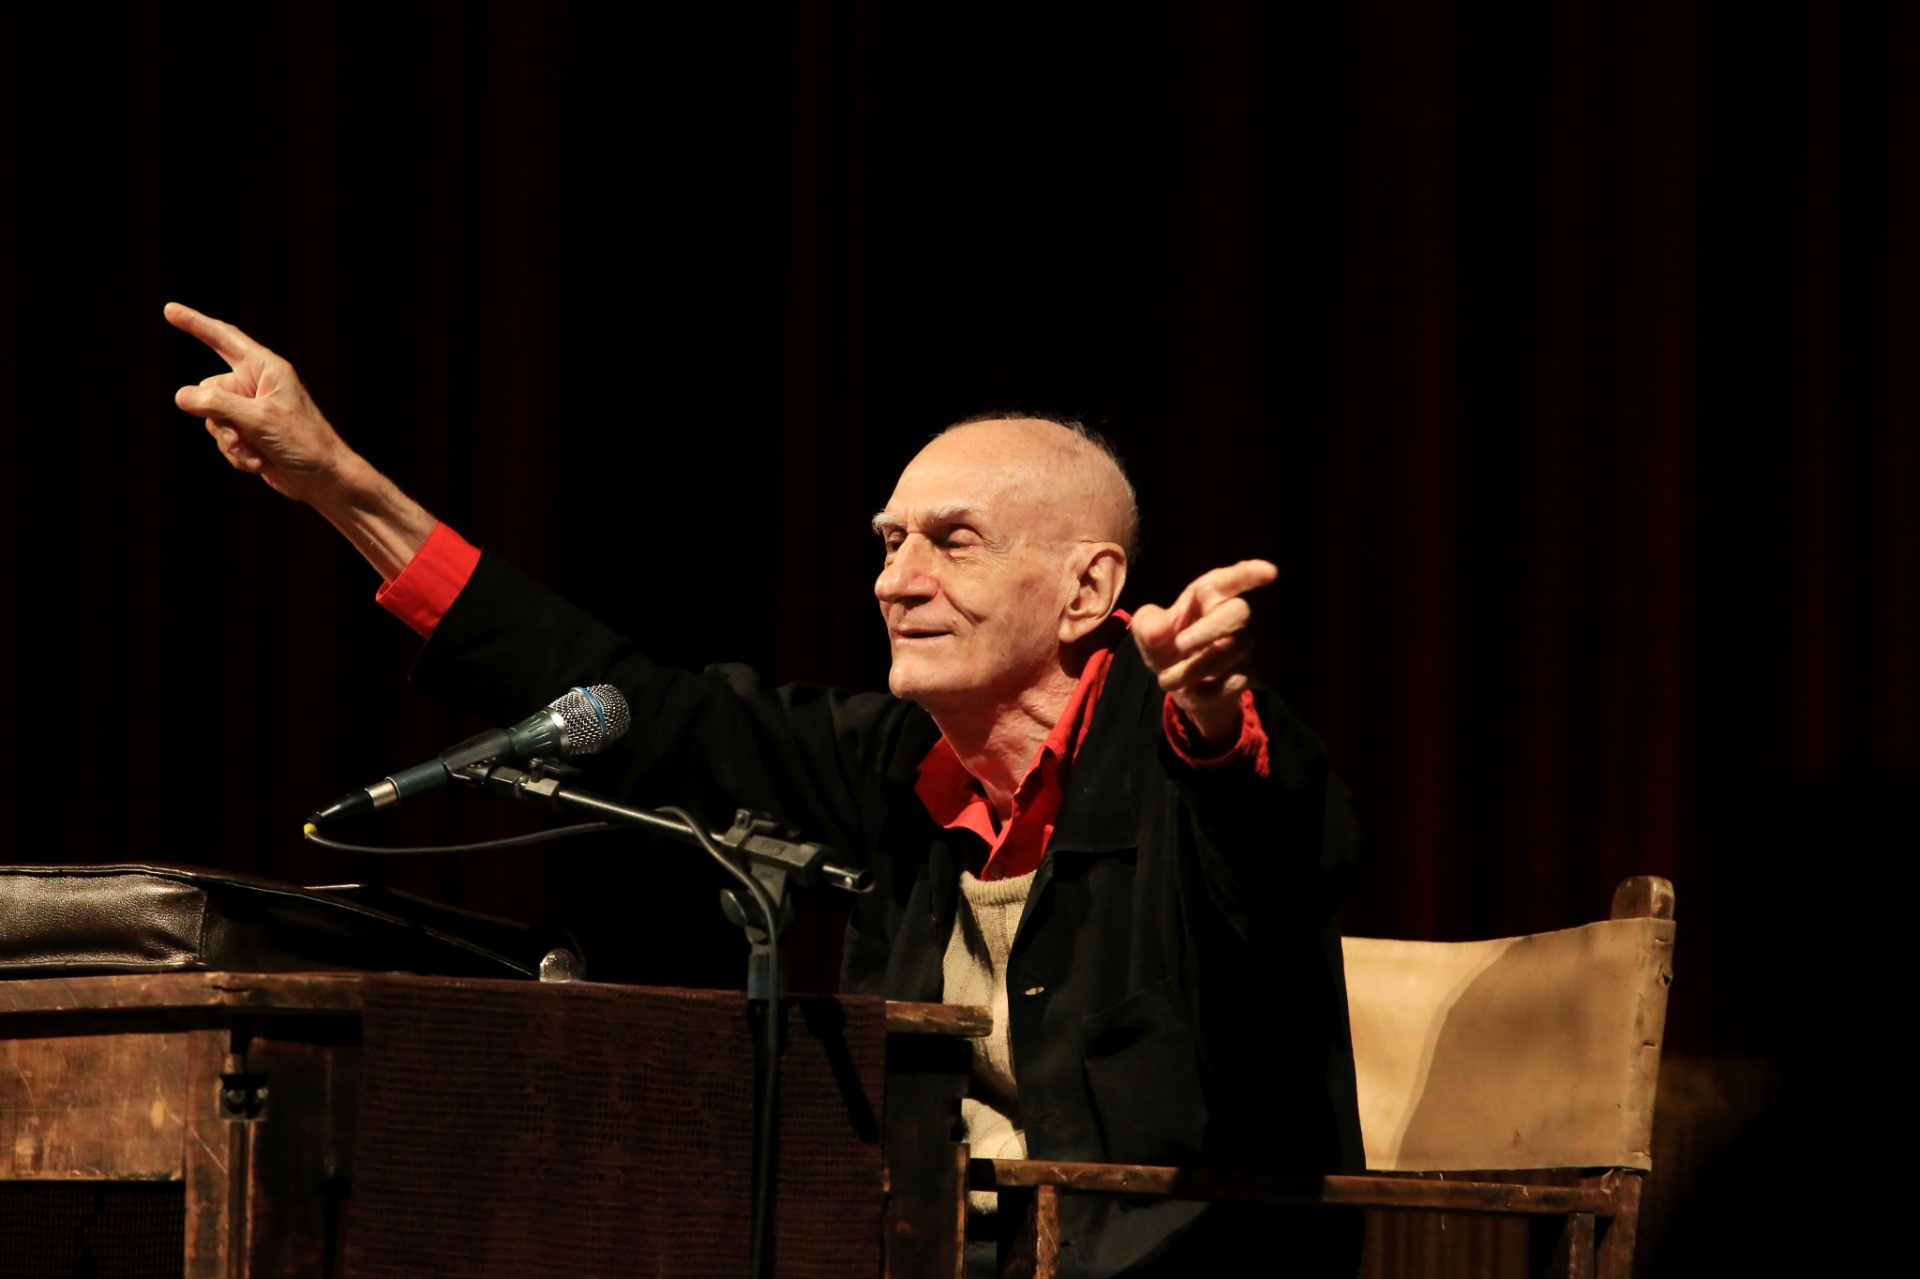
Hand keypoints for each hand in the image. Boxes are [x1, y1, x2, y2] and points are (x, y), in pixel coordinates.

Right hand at [165, 302, 351, 503]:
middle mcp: (256, 385)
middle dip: (219, 420)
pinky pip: (223, 440)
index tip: (170, 310)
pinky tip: (260, 464)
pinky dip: (237, 455)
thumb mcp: (259, 420)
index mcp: (266, 368)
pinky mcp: (249, 433)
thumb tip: (181, 396)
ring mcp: (250, 410)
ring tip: (258, 452)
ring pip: (212, 420)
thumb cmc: (304, 443)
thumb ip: (218, 405)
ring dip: (230, 442)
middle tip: (245, 436)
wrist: (324, 480)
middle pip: (208, 391)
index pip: (224, 338)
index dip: (196, 324)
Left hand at [1132, 559, 1277, 746]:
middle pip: (1239, 612)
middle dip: (1210, 628)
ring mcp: (1241, 647)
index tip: (1270, 571)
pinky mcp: (1245, 675)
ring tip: (1166, 679)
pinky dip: (1204, 691)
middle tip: (1179, 644)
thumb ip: (1148, 625)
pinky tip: (1189, 692)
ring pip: (1232, 651)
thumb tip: (1160, 630)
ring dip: (1194, 668)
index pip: (1229, 580)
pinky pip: (1233, 682)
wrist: (1176, 685)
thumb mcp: (1148, 633)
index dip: (1249, 574)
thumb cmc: (1165, 644)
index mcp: (1205, 598)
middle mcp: (1229, 617)